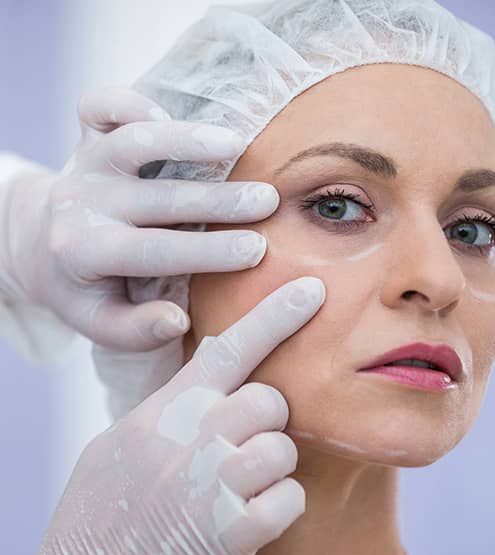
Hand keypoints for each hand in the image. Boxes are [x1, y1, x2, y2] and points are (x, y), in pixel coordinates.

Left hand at [0, 86, 277, 350]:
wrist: (45, 246)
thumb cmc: (88, 290)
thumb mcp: (104, 325)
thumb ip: (138, 330)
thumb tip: (178, 319)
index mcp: (87, 254)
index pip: (155, 252)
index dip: (208, 251)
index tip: (256, 251)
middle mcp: (84, 204)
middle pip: (158, 198)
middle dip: (219, 200)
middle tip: (268, 201)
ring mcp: (85, 164)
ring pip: (134, 143)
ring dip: (189, 141)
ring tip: (238, 145)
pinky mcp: (86, 137)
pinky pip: (98, 106)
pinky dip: (130, 102)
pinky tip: (170, 114)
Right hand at [19, 276, 324, 554]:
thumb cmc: (103, 510)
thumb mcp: (122, 441)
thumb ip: (172, 404)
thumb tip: (214, 368)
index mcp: (166, 411)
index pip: (228, 348)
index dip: (274, 315)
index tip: (311, 290)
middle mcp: (192, 438)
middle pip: (268, 399)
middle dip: (266, 418)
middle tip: (241, 443)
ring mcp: (213, 484)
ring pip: (282, 448)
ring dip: (270, 468)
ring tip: (236, 488)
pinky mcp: (233, 533)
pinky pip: (289, 499)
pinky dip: (278, 508)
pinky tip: (246, 519)